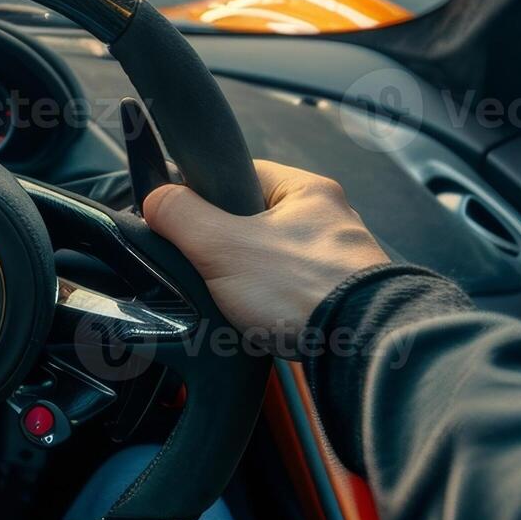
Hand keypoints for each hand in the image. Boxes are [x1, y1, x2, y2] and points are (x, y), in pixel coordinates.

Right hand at [143, 160, 387, 353]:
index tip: (180, 215)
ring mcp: (337, 261)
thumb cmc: (304, 289)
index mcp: (306, 189)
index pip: (239, 173)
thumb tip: (155, 199)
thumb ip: (182, 216)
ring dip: (247, 279)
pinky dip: (269, 305)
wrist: (364, 347)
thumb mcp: (223, 246)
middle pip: (252, 220)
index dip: (202, 191)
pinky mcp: (338, 299)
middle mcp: (328, 219)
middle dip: (224, 244)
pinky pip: (289, 293)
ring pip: (270, 260)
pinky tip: (259, 318)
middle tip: (204, 264)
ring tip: (231, 298)